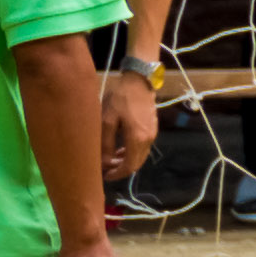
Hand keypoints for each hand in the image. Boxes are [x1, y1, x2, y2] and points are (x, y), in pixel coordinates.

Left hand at [98, 64, 161, 182]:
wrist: (139, 80)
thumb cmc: (120, 99)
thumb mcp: (107, 120)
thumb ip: (106, 144)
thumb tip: (105, 162)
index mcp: (137, 139)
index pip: (129, 167)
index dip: (116, 175)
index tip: (103, 176)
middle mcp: (148, 139)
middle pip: (136, 164)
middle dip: (120, 169)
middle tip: (104, 168)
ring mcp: (152, 133)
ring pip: (140, 156)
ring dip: (126, 161)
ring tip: (110, 158)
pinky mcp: (152, 128)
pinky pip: (142, 147)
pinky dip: (131, 152)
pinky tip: (120, 147)